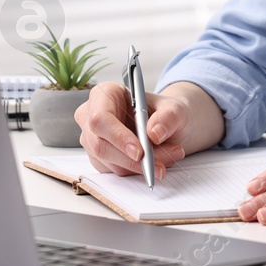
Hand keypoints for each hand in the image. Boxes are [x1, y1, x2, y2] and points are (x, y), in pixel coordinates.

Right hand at [74, 81, 188, 180]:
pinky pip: (116, 171)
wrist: (165, 125)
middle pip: (101, 145)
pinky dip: (138, 171)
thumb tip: (154, 133)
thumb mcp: (174, 108)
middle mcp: (91, 117)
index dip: (118, 136)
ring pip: (110, 162)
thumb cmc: (163, 111)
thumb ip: (168, 116)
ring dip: (140, 167)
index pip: (100, 118)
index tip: (139, 151)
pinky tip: (156, 163)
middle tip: (159, 166)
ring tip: (168, 159)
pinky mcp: (99, 158)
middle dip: (132, 160)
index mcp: (103, 94)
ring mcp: (92, 139)